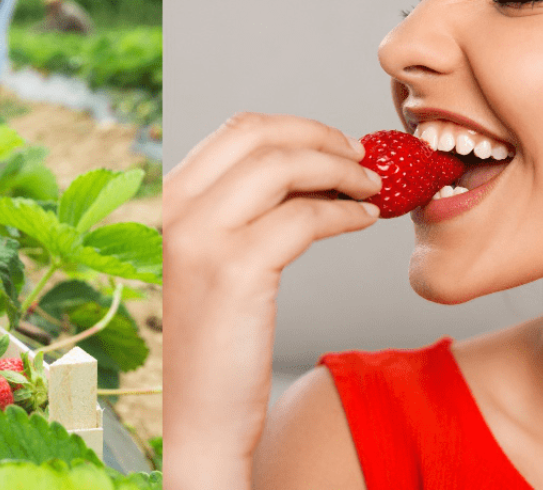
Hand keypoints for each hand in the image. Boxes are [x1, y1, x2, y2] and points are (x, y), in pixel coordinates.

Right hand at [162, 113, 380, 489]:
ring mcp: (200, 236)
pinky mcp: (235, 270)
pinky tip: (363, 220)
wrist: (198, 414)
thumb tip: (313, 168)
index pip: (236, 129)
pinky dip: (344, 211)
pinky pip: (305, 217)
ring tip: (373, 188)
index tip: (336, 144)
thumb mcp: (216, 259)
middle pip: (261, 136)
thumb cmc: (216, 341)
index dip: (296, 127)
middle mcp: (175, 209)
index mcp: (169, 200)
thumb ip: (246, 210)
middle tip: (363, 159)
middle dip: (323, 138)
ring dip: (341, 170)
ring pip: (284, 166)